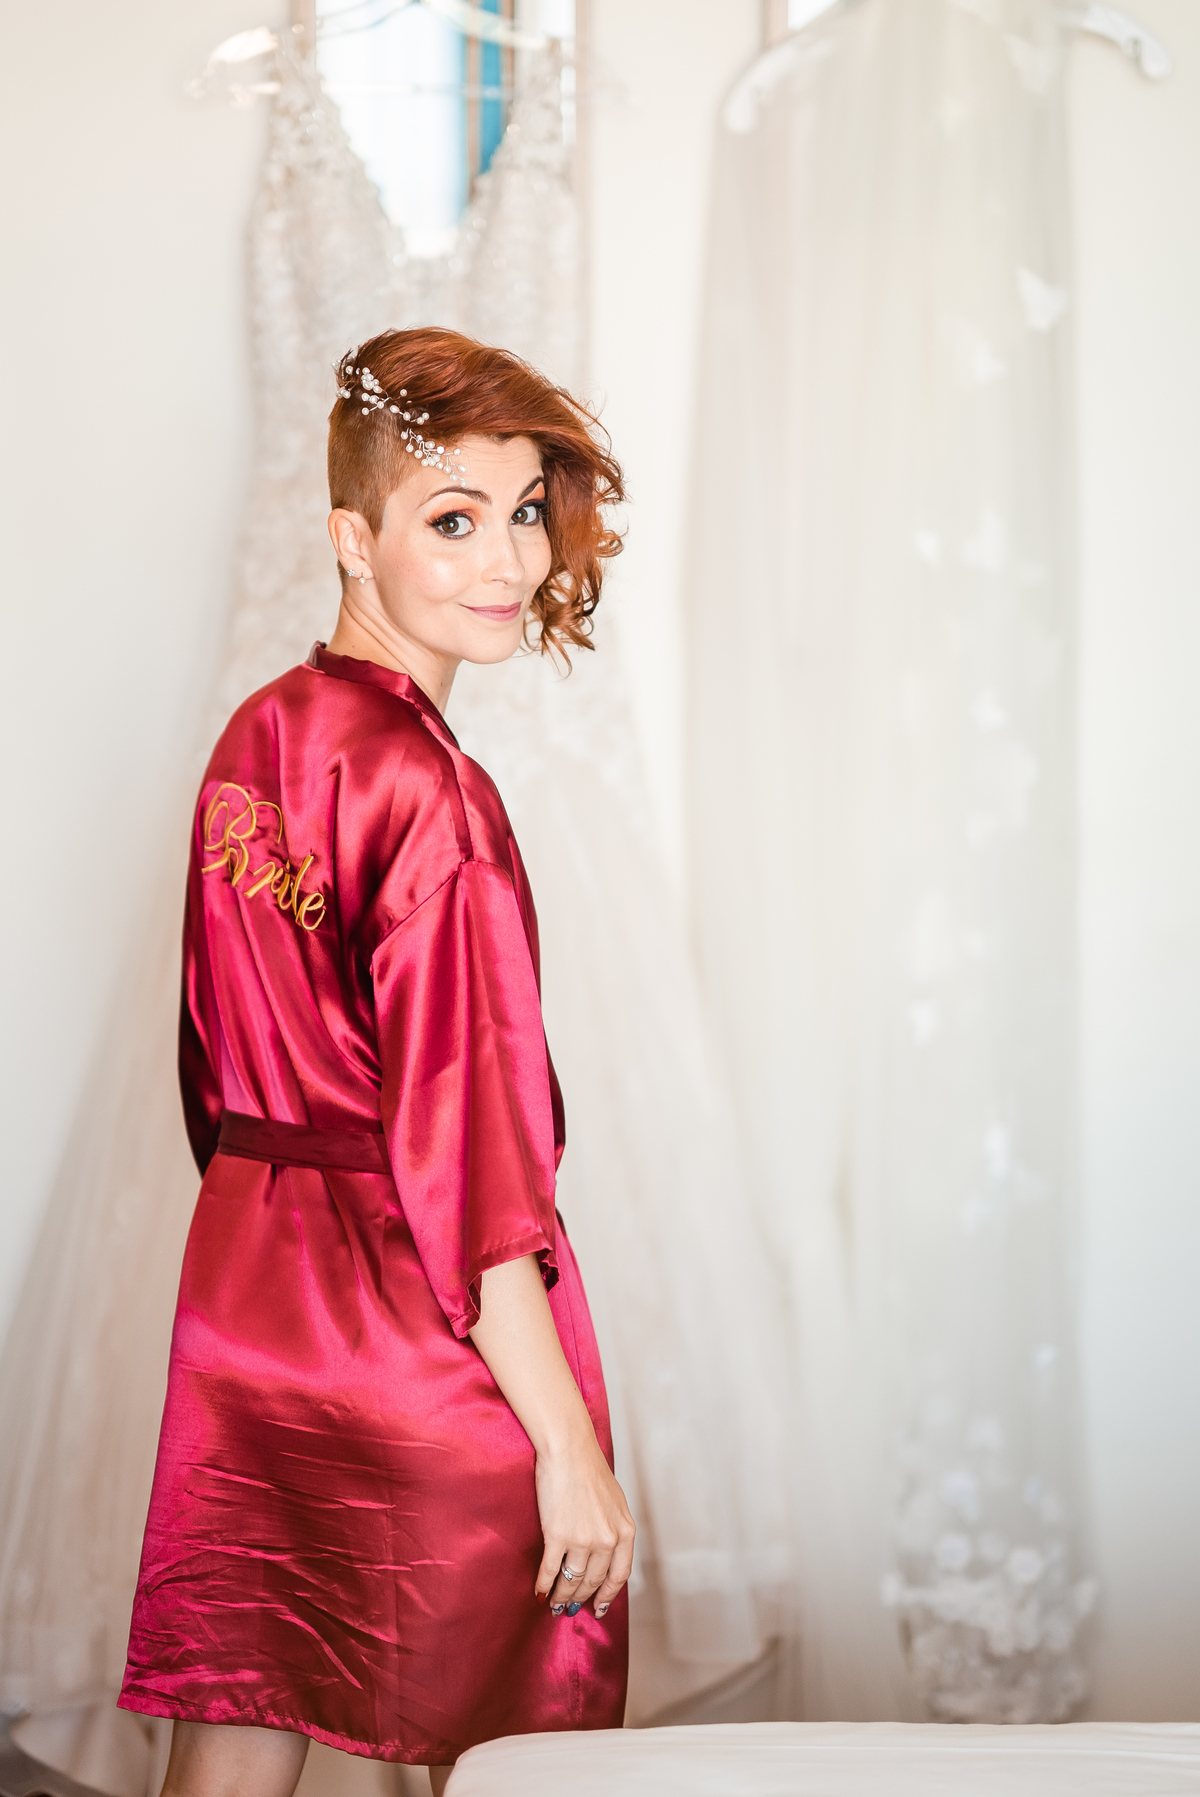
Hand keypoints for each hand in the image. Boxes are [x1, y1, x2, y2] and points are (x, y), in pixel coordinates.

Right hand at [534, 1427, 634, 1617]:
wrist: (569, 1450)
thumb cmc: (589, 1470)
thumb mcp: (614, 1502)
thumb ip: (613, 1529)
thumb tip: (604, 1555)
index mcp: (625, 1531)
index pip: (619, 1575)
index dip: (607, 1595)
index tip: (598, 1608)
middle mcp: (607, 1539)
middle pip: (593, 1581)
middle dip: (580, 1599)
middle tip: (569, 1608)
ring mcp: (583, 1539)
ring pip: (572, 1580)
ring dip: (561, 1596)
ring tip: (553, 1603)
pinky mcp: (558, 1535)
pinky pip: (550, 1569)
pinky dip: (544, 1584)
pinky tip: (539, 1590)